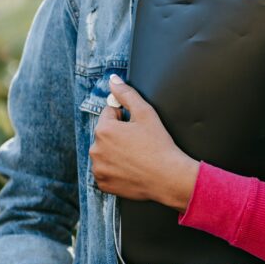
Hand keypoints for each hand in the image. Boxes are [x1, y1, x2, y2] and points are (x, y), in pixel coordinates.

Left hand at [89, 75, 198, 211]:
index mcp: (104, 129)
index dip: (126, 119)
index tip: (138, 130)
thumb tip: (113, 80)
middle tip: (139, 144)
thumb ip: (126, 93)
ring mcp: (98, 168)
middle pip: (106, 134)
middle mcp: (95, 149)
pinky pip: (105, 170)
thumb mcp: (145, 113)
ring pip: (105, 152)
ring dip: (115, 152)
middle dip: (119, 136)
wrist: (169, 177)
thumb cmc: (159, 145)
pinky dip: (115, 169)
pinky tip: (130, 169)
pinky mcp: (103, 183)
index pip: (110, 114)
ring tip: (135, 157)